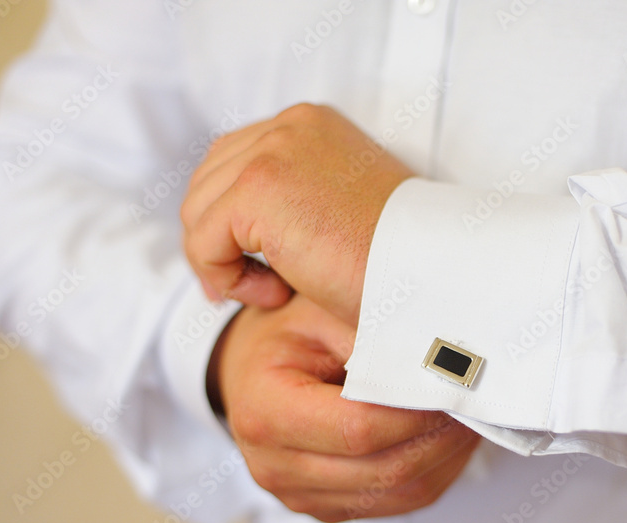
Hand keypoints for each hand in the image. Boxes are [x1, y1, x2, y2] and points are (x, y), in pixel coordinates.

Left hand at [181, 103, 413, 325]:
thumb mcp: (339, 209)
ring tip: (276, 291)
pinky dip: (228, 279)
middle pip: (207, 183)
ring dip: (226, 263)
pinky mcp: (257, 190)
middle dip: (220, 241)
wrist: (428, 270)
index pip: (234, 161)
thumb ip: (295, 197)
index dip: (230, 220)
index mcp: (309, 124)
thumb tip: (238, 225)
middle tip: (257, 286)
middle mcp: (288, 126)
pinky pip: (203, 243)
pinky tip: (276, 294)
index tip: (256, 266)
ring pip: (198, 214)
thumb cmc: (395, 257)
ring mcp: (271, 153)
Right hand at [212, 295, 479, 522]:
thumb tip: (443, 357)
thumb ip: (374, 334)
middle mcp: (274, 466)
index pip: (359, 428)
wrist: (252, 368)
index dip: (417, 411)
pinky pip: (397, 504)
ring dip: (446, 458)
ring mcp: (300, 496)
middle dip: (441, 436)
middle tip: (479, 401)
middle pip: (385, 470)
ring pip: (399, 494)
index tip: (457, 386)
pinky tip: (450, 437)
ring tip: (471, 416)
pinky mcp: (328, 508)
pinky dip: (434, 473)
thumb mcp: (321, 311)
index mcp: (263, 412)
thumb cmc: (287, 333)